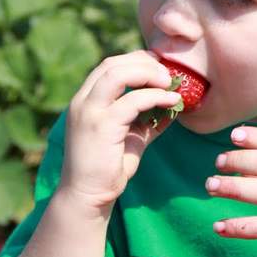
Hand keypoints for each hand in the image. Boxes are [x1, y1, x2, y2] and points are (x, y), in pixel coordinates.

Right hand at [59, 51, 183, 210]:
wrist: (88, 196)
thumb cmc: (108, 168)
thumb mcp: (131, 136)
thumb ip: (147, 119)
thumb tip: (174, 105)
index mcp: (85, 100)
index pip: (109, 65)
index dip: (137, 60)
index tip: (160, 67)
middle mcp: (82, 101)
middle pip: (112, 64)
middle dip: (144, 63)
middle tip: (168, 74)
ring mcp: (88, 112)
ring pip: (117, 74)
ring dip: (148, 73)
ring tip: (169, 83)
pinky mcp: (100, 126)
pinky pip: (132, 101)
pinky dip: (155, 96)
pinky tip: (172, 101)